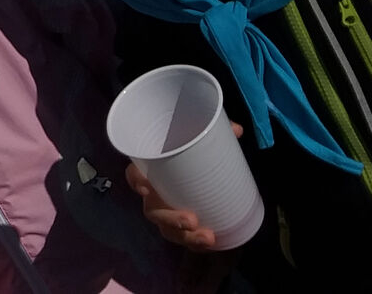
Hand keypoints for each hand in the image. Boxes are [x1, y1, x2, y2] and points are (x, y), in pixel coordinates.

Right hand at [126, 123, 243, 250]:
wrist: (197, 164)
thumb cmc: (188, 146)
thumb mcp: (198, 134)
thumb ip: (213, 129)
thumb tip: (236, 130)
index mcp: (151, 169)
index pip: (134, 175)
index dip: (136, 182)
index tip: (147, 187)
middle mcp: (154, 194)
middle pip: (153, 211)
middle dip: (170, 219)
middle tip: (192, 220)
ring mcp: (166, 210)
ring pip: (168, 230)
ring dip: (186, 237)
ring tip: (208, 237)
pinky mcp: (180, 222)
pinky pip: (184, 237)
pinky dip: (197, 243)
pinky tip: (213, 243)